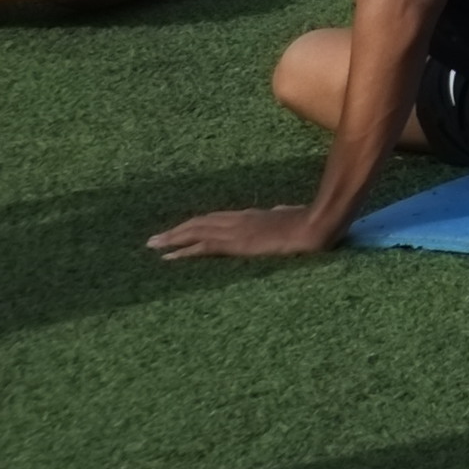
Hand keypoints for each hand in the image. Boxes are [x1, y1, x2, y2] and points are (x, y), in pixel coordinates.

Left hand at [150, 203, 339, 260]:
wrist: (316, 225)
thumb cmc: (310, 221)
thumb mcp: (292, 215)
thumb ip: (282, 214)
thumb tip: (279, 211)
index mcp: (251, 216)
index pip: (215, 219)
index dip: (195, 225)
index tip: (179, 231)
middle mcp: (238, 220)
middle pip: (199, 223)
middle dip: (175, 232)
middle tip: (153, 240)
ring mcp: (236, 230)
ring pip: (196, 231)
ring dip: (172, 239)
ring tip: (153, 246)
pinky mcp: (237, 243)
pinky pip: (204, 246)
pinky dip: (184, 251)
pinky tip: (169, 257)